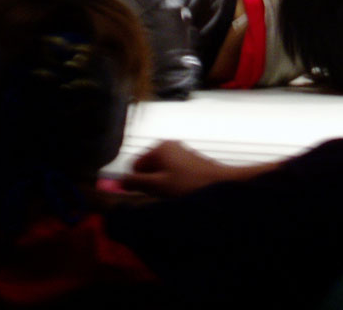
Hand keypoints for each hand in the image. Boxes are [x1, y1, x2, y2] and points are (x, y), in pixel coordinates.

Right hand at [120, 141, 234, 197]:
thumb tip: (119, 181)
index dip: (136, 181)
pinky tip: (181, 193)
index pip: (135, 165)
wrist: (222, 184)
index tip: (143, 194)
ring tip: (172, 195)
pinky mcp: (191, 162)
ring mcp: (182, 153)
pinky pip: (173, 173)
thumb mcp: (158, 185)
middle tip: (160, 195)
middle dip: (150, 183)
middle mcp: (170, 146)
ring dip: (162, 185)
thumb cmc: (189, 184)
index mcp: (160, 148)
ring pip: (161, 172)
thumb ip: (136, 182)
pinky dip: (173, 184)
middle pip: (148, 168)